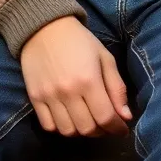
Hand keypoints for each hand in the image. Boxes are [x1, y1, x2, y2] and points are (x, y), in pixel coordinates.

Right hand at [20, 16, 132, 137]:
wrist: (45, 28)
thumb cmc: (81, 41)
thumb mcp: (105, 58)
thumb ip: (117, 87)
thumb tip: (125, 116)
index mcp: (89, 80)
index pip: (105, 117)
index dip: (116, 128)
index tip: (122, 129)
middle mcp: (68, 92)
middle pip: (87, 128)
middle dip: (101, 131)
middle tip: (106, 124)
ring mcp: (49, 97)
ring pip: (67, 131)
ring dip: (81, 131)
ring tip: (89, 121)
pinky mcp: (34, 99)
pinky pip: (49, 126)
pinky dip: (61, 128)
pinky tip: (70, 118)